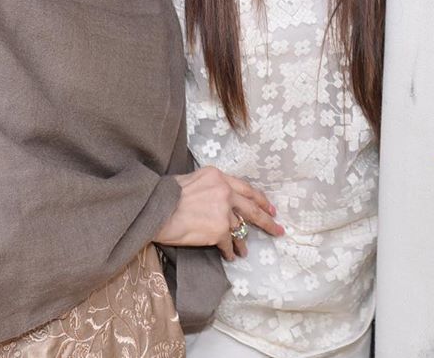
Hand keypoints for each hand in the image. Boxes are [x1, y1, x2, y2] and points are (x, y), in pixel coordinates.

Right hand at [155, 164, 283, 260]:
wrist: (156, 210)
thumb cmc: (167, 195)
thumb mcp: (194, 180)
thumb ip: (212, 187)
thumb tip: (221, 200)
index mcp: (219, 177)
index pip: (246, 188)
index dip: (259, 199)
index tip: (269, 207)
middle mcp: (225, 192)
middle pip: (252, 208)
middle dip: (267, 220)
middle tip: (277, 229)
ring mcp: (224, 212)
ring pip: (239, 229)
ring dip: (242, 242)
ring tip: (244, 251)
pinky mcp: (218, 231)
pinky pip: (228, 243)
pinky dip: (230, 251)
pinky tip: (230, 256)